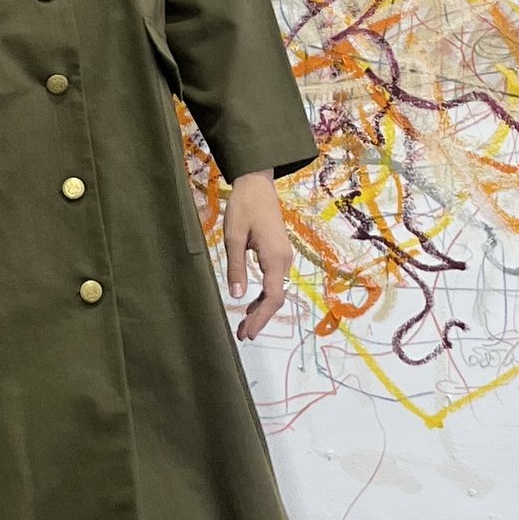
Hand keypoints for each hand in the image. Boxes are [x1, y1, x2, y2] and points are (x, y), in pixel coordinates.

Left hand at [223, 172, 291, 342]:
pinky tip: (250, 305)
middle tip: (243, 335)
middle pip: (276, 298)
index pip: (272, 297)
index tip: (247, 332)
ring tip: (244, 325)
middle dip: (261, 318)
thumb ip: (235, 267)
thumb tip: (237, 296)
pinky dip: (263, 297)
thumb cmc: (244, 207)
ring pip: (276, 291)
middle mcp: (284, 260)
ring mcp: (284, 256)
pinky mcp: (278, 253)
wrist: (257, 184)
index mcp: (275, 257)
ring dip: (261, 310)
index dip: (261, 318)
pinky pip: (274, 281)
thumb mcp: (234, 237)